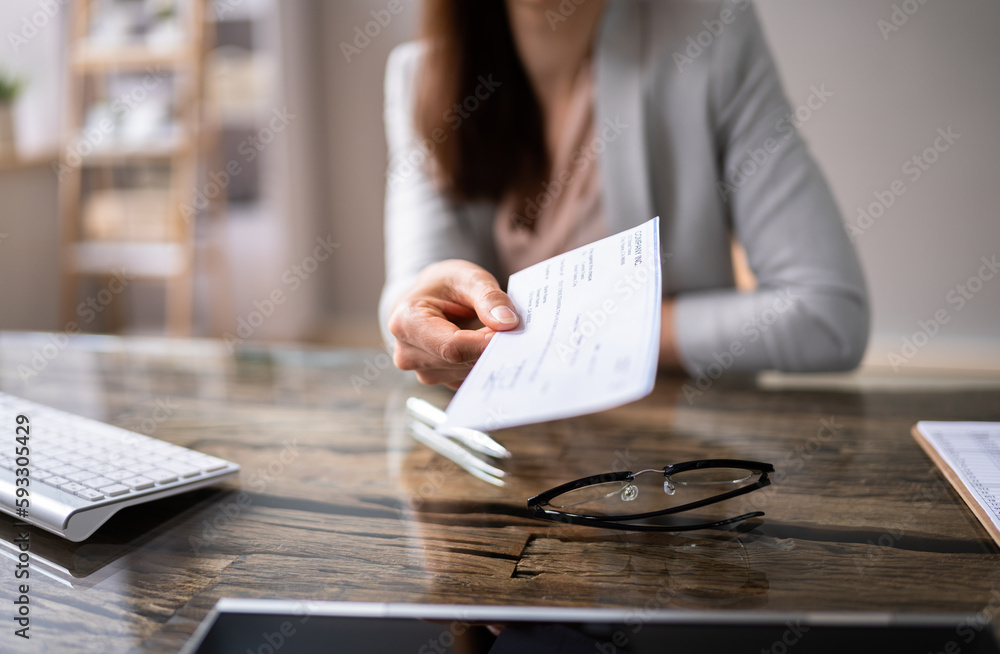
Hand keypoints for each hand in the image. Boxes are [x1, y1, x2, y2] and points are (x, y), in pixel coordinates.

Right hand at [388, 260, 518, 388]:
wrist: (431, 297)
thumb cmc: (446, 284)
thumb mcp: (468, 277)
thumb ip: (489, 297)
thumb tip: (508, 323)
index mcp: (406, 322)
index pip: (452, 346)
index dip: (485, 343)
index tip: (512, 331)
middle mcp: (408, 353)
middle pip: (461, 362)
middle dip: (490, 347)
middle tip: (512, 329)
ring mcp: (422, 371)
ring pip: (468, 373)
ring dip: (488, 356)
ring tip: (495, 332)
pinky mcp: (439, 380)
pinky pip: (469, 378)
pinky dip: (484, 363)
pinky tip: (488, 345)